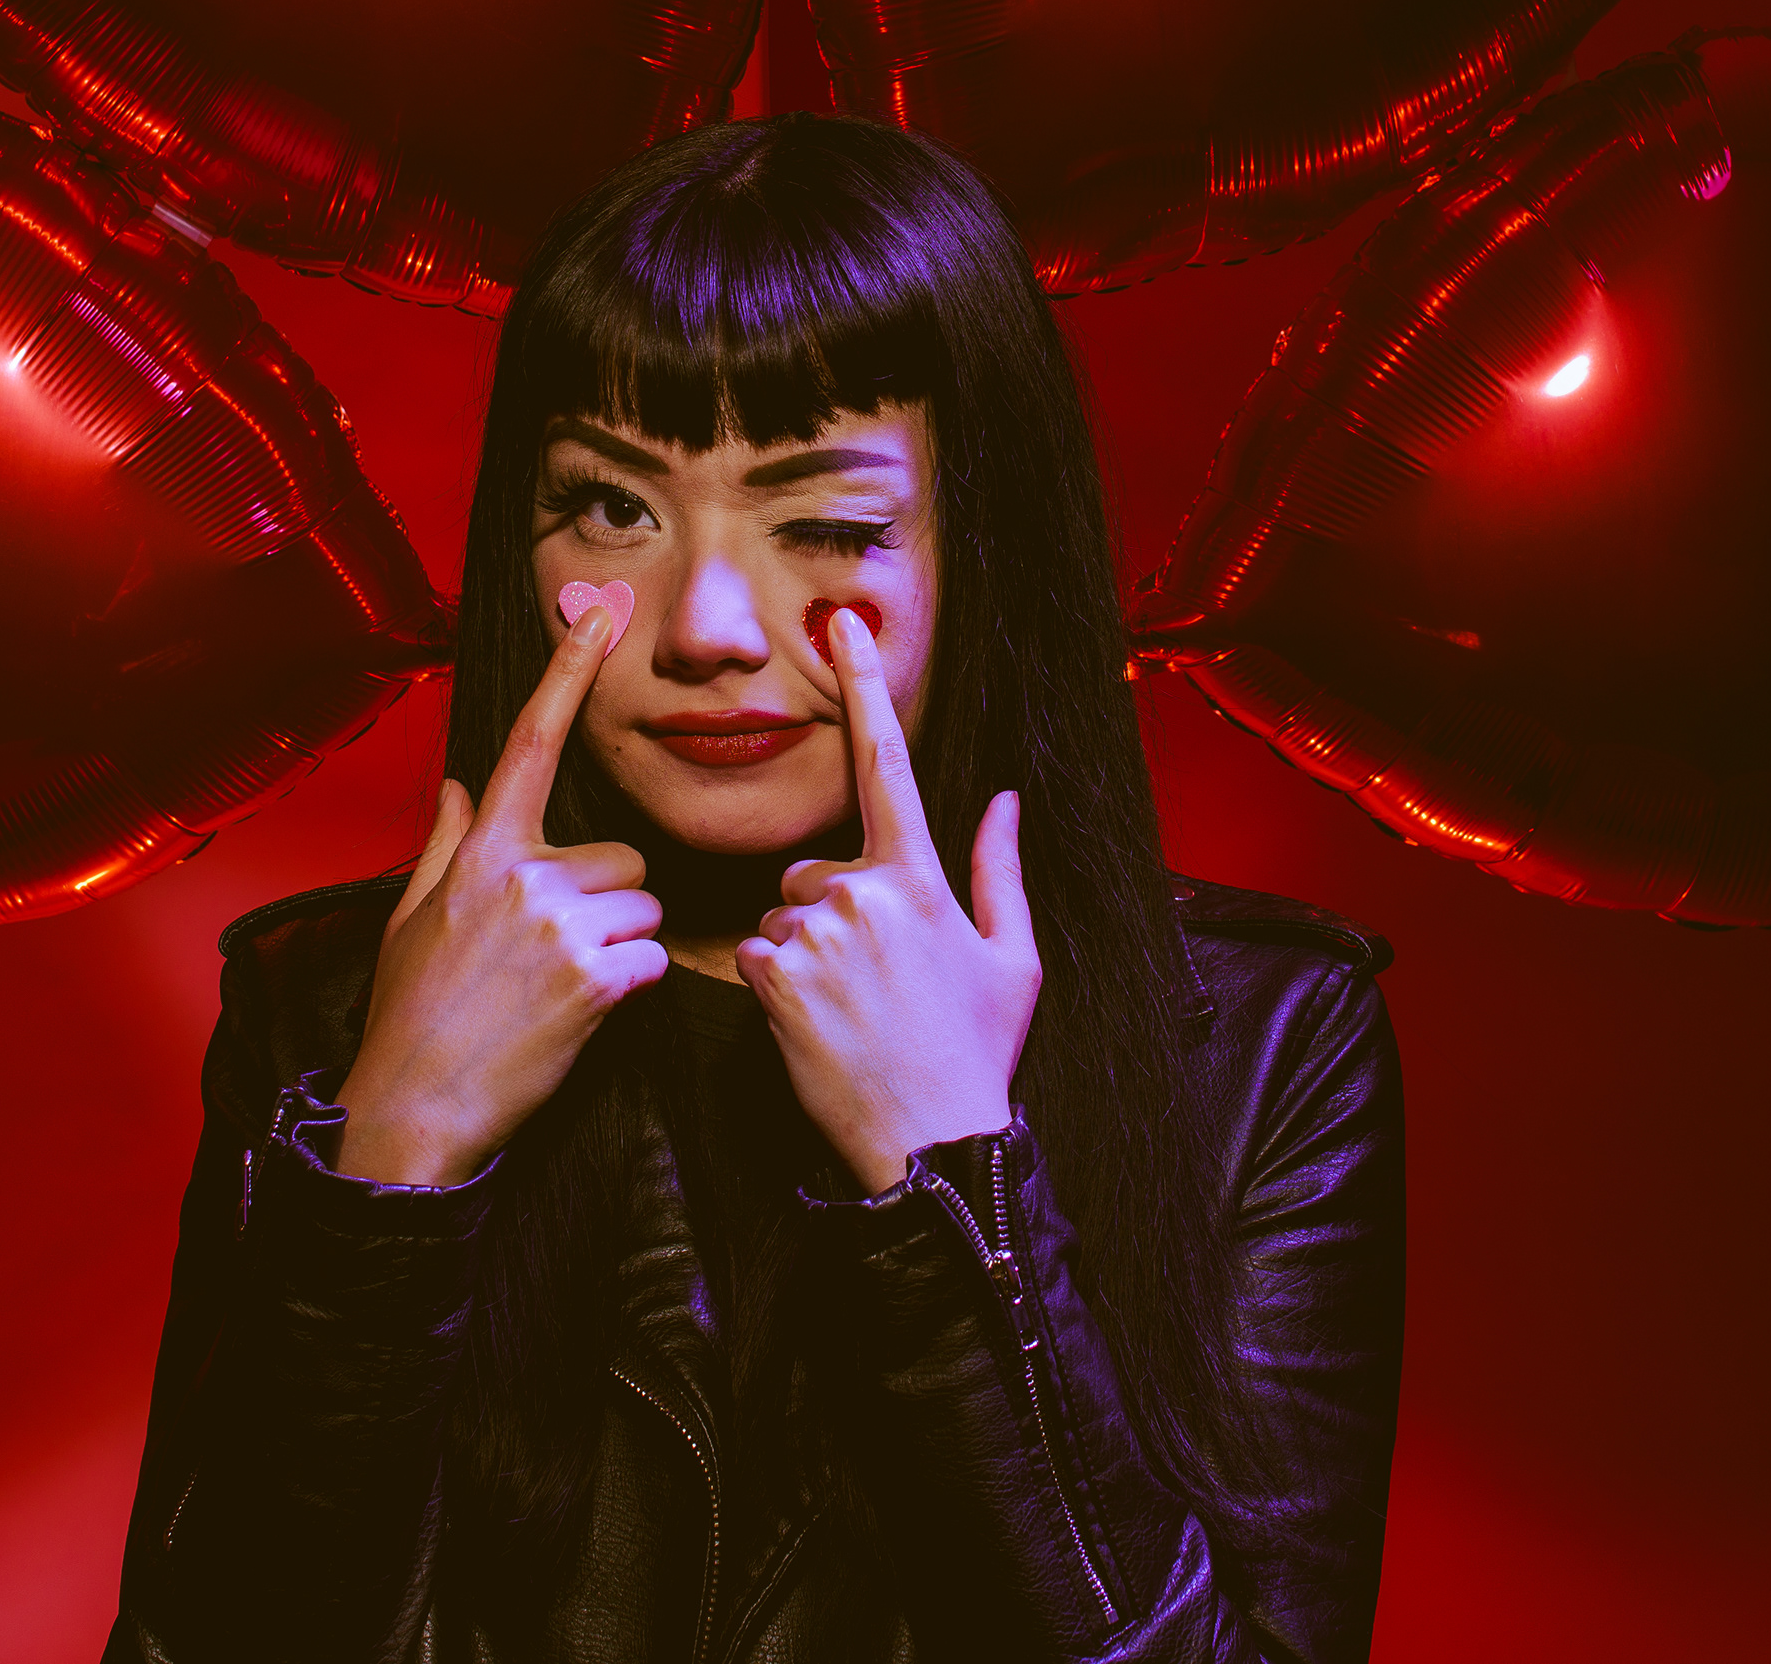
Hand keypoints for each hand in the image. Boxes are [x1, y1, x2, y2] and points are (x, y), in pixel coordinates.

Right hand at [334, 584, 667, 1185]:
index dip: (567, 673)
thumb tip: (459, 784)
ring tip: (562, 987)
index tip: (599, 616)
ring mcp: (561, 926)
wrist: (414, 1108)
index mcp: (480, 851)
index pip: (530, 743)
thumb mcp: (412, 918)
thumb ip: (446, 841)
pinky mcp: (597, 979)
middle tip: (557, 951)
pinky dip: (629, 989)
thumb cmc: (412, 1015)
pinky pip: (650, 961)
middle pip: (620, 856)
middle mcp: (523, 876)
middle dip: (606, 900)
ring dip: (621, 945)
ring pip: (642, 909)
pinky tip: (581, 1015)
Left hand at [736, 605, 1042, 1194]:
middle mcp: (861, 890)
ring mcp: (810, 932)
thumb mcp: (1013, 959)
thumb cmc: (977, 1051)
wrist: (932, 1144)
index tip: (840, 625)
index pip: (886, 761)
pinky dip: (777, 983)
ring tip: (850, 1007)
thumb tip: (1006, 799)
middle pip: (816, 866)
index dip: (864, 686)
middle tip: (873, 976)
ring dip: (803, 949)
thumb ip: (999, 869)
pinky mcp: (768, 975)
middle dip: (830, 907)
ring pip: (782, 912)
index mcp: (921, 876)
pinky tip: (818, 1023)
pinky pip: (757, 955)